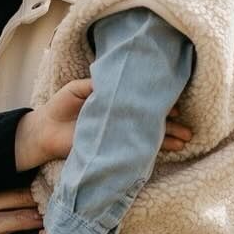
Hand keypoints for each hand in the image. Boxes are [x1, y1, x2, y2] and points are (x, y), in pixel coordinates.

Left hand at [15, 82, 192, 170]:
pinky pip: (134, 151)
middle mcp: (120, 118)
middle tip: (189, 129)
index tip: (175, 106)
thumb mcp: (78, 88)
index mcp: (115, 101)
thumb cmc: (61, 106)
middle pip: (150, 121)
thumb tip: (119, 81)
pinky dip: (150, 152)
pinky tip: (167, 151)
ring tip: (185, 141)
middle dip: (171, 125)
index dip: (160, 103)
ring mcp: (117, 136)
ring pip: (147, 137)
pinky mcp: (110, 150)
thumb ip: (98, 85)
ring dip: (167, 139)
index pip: (142, 101)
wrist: (44, 130)